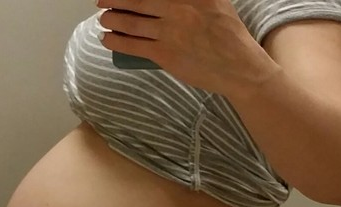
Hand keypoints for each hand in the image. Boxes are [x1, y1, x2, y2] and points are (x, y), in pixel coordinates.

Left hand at [95, 0, 261, 93]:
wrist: (238, 66)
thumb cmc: (229, 34)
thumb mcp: (215, 1)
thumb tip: (167, 1)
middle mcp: (175, 8)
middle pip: (136, 0)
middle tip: (103, 0)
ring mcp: (168, 31)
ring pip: (131, 22)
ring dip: (112, 19)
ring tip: (104, 18)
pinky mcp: (164, 54)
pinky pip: (133, 46)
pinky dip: (117, 42)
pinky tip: (107, 39)